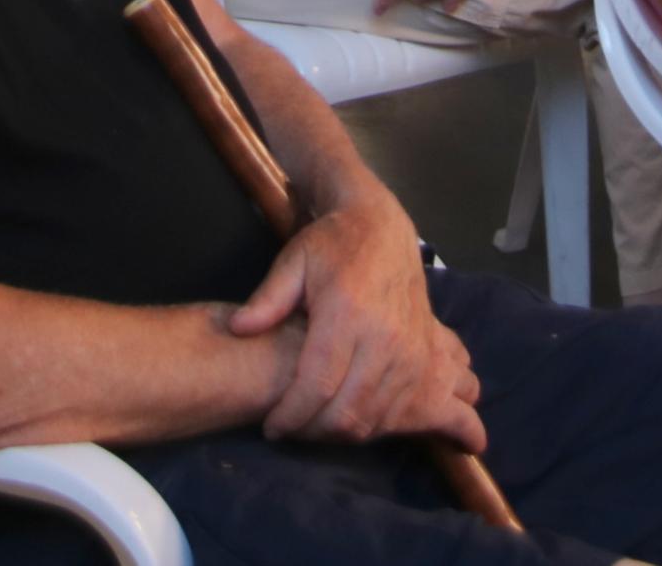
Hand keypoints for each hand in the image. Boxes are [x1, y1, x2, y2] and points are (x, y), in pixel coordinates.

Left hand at [229, 204, 477, 450]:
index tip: (272, 427)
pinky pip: (399, 411)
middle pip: (347, 411)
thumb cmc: (332, 244)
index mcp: (347, 313)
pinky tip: (345, 418)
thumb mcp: (292, 261)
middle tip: (289, 429)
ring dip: (339, 433)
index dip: (291, 415)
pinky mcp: (423, 358)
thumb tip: (238, 329)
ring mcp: (410, 351)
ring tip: (312, 424)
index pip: (317, 385)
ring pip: (373, 418)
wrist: (384, 228)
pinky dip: (370, 425)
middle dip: (312, 431)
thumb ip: (267, 299)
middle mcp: (385, 337)